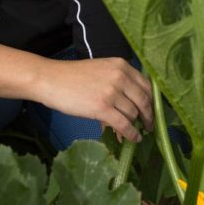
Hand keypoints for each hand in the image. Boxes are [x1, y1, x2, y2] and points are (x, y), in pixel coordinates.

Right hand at [31, 57, 153, 141]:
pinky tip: (133, 138)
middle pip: (144, 100)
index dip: (151, 101)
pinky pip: (124, 124)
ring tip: (135, 132)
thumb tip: (133, 102)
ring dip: (136, 125)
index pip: (146, 85)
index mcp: (121, 65)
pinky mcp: (102, 108)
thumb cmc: (73, 76)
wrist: (51, 79)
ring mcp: (112, 92)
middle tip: (149, 125)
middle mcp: (120, 77)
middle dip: (148, 116)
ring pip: (133, 113)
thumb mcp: (101, 70)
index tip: (152, 110)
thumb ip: (119, 80)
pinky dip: (131, 134)